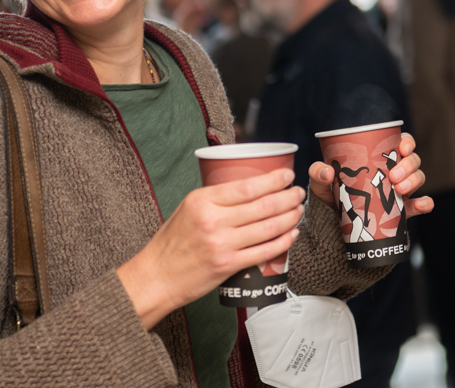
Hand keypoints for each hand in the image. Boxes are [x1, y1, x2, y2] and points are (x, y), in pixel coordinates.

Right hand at [118, 168, 304, 328]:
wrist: (156, 277)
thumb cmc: (171, 243)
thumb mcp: (187, 209)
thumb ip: (215, 199)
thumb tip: (249, 189)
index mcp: (201, 201)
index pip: (246, 186)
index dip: (273, 180)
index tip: (287, 176)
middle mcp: (213, 221)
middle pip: (262, 205)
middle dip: (287, 197)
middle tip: (298, 193)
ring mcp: (222, 244)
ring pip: (268, 228)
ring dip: (289, 217)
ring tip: (298, 210)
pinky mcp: (228, 266)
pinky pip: (264, 252)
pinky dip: (283, 242)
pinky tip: (292, 234)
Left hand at [307, 132, 432, 216]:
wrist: (334, 223)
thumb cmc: (331, 194)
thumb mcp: (321, 182)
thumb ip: (318, 172)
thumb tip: (328, 172)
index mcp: (380, 157)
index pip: (401, 143)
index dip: (407, 142)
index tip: (401, 147)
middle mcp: (395, 171)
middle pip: (413, 160)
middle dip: (408, 165)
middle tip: (392, 176)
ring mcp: (401, 190)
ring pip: (418, 178)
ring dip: (414, 180)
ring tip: (399, 189)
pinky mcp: (403, 210)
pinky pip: (421, 205)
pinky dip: (425, 203)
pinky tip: (421, 204)